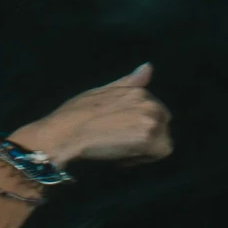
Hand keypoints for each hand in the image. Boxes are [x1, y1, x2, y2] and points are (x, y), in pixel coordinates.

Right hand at [13, 64, 171, 167]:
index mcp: (138, 91)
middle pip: (162, 126)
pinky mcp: (149, 139)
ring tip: (119, 150)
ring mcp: (150, 120)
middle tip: (119, 144)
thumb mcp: (102, 91)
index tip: (119, 133)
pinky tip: (122, 158)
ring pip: (162, 141)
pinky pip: (160, 154)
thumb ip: (128, 82)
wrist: (65, 134)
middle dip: (146, 136)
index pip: (155, 112)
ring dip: (144, 149)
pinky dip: (143, 159)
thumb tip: (148, 67)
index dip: (138, 126)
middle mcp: (149, 102)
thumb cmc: (75, 115)